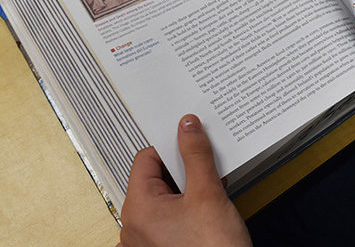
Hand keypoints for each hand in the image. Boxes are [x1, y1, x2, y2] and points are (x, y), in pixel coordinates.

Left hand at [117, 114, 252, 246]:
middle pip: (155, 178)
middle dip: (184, 169)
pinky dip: (188, 209)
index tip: (193, 142)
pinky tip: (209, 210)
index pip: (146, 158)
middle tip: (208, 167)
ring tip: (212, 191)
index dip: (172, 147)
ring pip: (165, 199)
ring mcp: (146, 241)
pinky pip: (169, 219)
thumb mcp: (208, 193)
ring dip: (188, 189)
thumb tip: (187, 127)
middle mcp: (134, 226)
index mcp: (137, 208)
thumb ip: (196, 155)